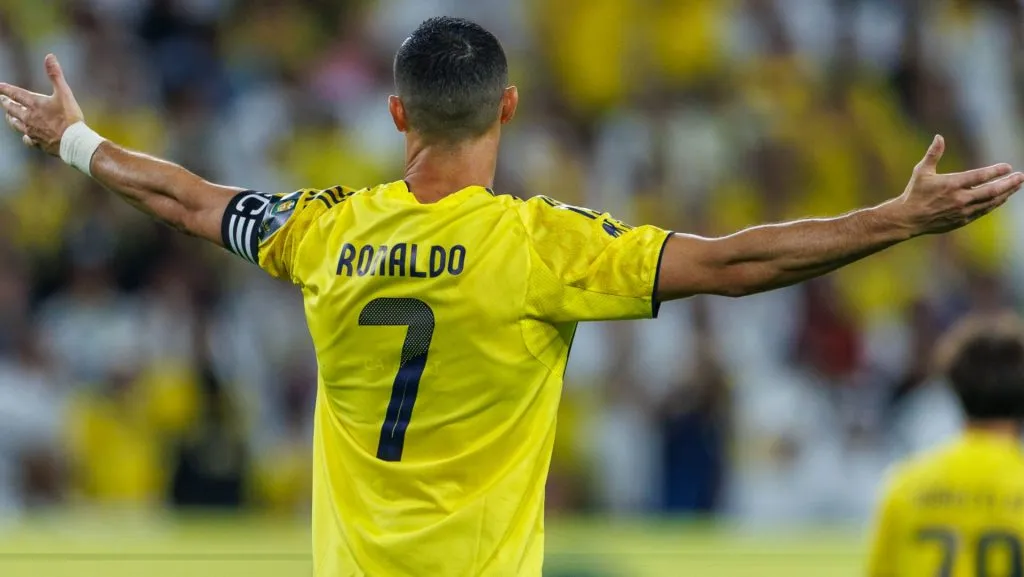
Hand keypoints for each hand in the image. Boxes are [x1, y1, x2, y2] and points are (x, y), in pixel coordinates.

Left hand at [0, 54, 83, 155]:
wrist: (73, 142)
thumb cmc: (70, 117)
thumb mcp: (65, 93)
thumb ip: (55, 75)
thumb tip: (49, 56)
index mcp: (34, 104)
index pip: (15, 94)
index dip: (6, 89)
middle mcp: (29, 117)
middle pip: (12, 109)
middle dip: (6, 103)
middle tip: (2, 100)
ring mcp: (32, 131)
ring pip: (16, 124)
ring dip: (11, 118)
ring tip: (9, 116)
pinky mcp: (38, 143)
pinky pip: (27, 139)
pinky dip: (25, 136)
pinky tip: (26, 136)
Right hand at [893, 135, 1023, 235]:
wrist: (908, 219)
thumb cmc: (914, 193)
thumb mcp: (921, 171)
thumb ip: (933, 154)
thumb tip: (939, 137)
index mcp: (951, 184)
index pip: (980, 176)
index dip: (996, 171)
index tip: (1008, 167)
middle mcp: (960, 198)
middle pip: (991, 191)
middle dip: (1009, 184)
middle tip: (1021, 177)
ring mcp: (962, 211)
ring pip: (990, 202)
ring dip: (1005, 194)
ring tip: (1016, 187)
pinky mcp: (962, 220)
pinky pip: (983, 211)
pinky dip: (994, 204)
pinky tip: (1001, 199)